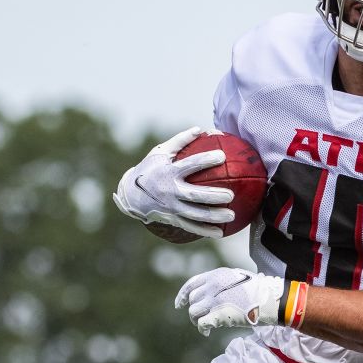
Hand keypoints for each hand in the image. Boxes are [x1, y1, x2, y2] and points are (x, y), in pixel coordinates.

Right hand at [112, 127, 234, 238]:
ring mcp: (171, 207)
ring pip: (195, 214)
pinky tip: (220, 233)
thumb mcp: (160, 152)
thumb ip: (180, 141)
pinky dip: (205, 231)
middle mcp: (170, 191)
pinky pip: (190, 227)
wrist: (130, 194)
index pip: (190, 165)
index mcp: (169, 172)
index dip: (205, 160)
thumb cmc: (149, 169)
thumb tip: (200, 129)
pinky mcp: (171, 219)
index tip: (222, 157)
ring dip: (214, 216)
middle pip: (195, 195)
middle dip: (213, 196)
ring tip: (232, 215)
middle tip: (231, 195)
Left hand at [175, 267, 283, 335]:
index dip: (183, 295)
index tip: (179, 304)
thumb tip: (213, 292)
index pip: (191, 284)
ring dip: (196, 320)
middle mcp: (212, 286)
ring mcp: (214, 300)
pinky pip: (201, 323)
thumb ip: (222, 282)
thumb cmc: (259, 290)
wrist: (270, 300)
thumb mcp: (237, 277)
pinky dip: (202, 328)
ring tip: (205, 325)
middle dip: (194, 310)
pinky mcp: (218, 315)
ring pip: (193, 312)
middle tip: (200, 318)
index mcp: (216, 275)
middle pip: (192, 300)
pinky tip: (207, 331)